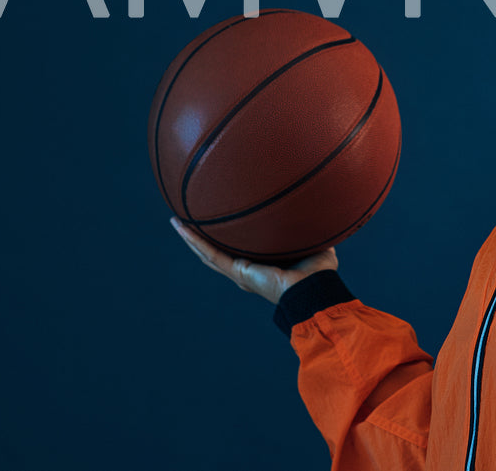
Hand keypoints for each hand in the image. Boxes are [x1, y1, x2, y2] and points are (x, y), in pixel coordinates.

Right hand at [170, 217, 337, 305]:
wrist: (315, 288)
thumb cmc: (319, 271)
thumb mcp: (312, 242)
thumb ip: (310, 227)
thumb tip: (317, 207)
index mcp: (264, 264)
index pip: (241, 248)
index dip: (229, 237)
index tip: (220, 222)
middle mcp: (249, 270)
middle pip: (218, 251)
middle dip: (202, 237)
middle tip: (187, 221)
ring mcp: (240, 272)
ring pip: (208, 253)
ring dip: (191, 238)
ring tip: (176, 222)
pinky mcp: (238, 271)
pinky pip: (211, 254)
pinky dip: (195, 240)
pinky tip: (181, 227)